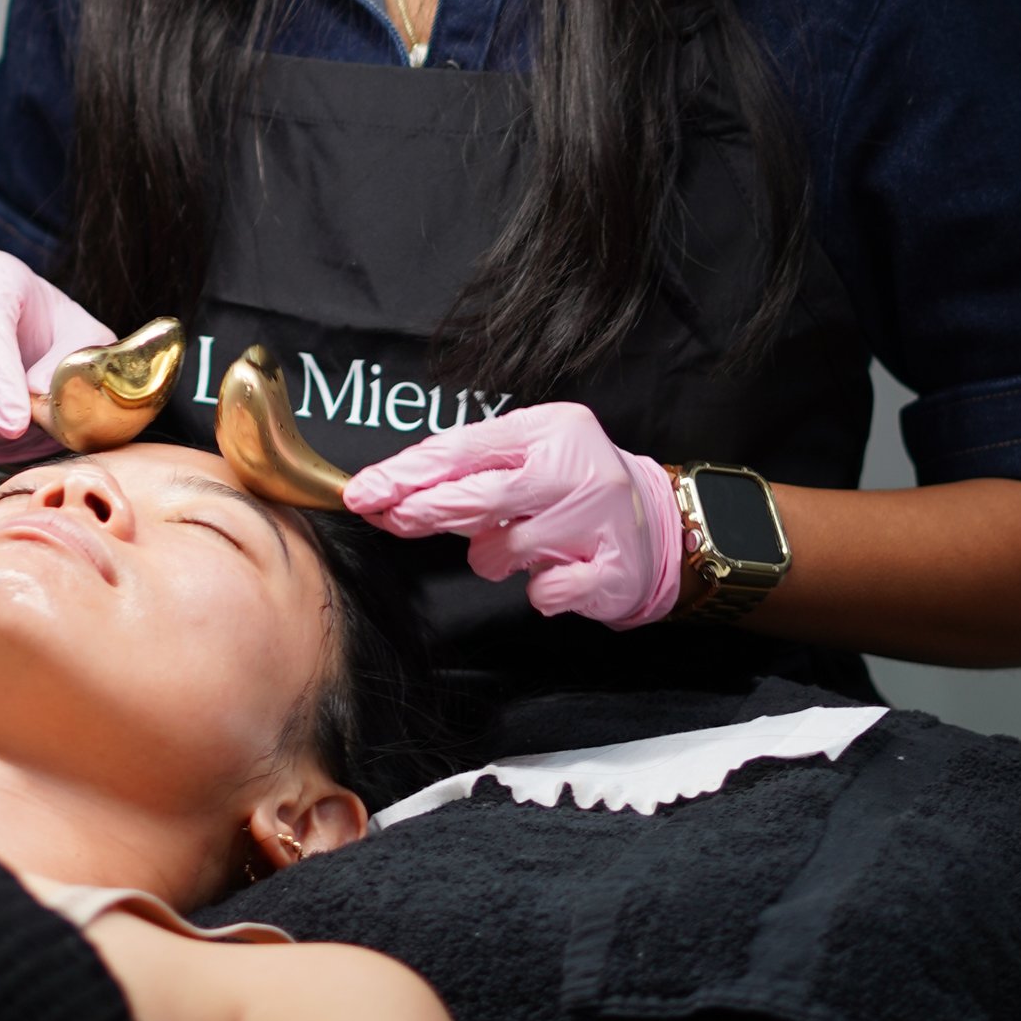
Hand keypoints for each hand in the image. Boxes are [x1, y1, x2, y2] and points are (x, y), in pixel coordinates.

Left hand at [345, 403, 685, 627]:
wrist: (657, 524)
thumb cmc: (568, 487)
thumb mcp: (525, 457)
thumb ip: (467, 472)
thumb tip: (389, 495)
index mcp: (549, 429)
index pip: (464, 448)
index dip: (408, 473)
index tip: (363, 491)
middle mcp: (577, 468)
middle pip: (482, 495)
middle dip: (428, 511)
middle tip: (395, 519)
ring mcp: (600, 518)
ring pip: (508, 549)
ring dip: (492, 558)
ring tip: (513, 548)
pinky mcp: (614, 568)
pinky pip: (548, 591)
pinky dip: (539, 591)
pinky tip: (554, 573)